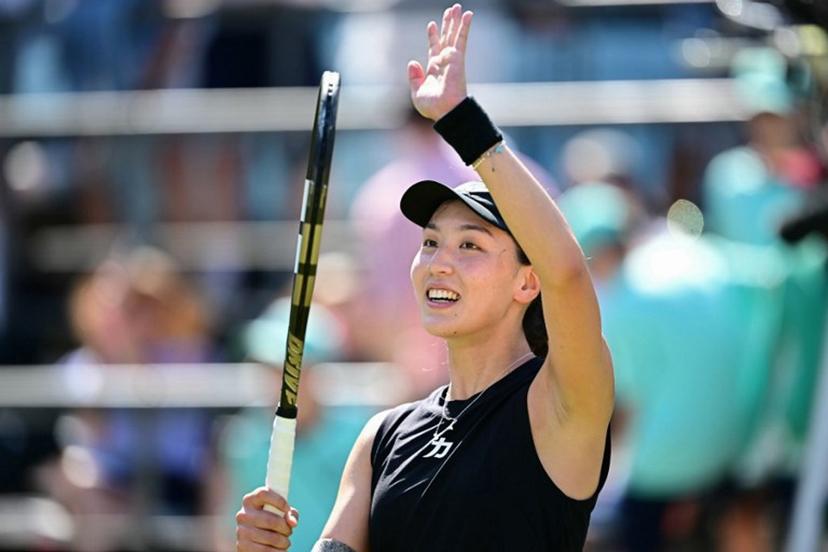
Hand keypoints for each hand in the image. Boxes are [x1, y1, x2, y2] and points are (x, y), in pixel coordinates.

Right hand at [236, 487, 298, 550]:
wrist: (255, 540)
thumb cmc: (271, 521)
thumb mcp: (281, 513)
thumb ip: (290, 513)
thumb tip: (292, 522)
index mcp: (250, 500)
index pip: (263, 494)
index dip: (279, 501)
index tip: (288, 509)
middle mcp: (243, 514)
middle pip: (270, 520)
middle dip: (284, 527)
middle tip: (289, 531)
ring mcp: (241, 531)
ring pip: (269, 537)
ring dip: (283, 541)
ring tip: (285, 541)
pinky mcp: (242, 546)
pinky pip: (265, 550)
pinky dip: (277, 551)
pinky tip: (280, 549)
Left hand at [408, 4, 472, 120]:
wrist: (445, 112)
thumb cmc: (432, 107)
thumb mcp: (417, 93)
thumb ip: (414, 77)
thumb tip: (412, 62)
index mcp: (434, 69)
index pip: (434, 48)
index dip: (433, 36)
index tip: (432, 25)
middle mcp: (444, 62)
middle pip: (446, 38)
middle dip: (447, 24)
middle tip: (450, 10)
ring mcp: (452, 59)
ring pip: (454, 35)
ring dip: (456, 21)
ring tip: (457, 7)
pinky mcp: (458, 58)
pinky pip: (462, 39)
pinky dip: (464, 27)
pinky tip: (468, 15)